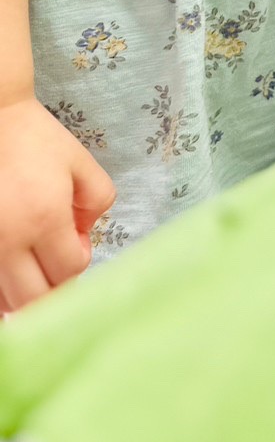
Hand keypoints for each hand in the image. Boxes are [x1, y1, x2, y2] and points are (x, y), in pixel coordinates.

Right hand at [0, 97, 115, 311]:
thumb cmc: (38, 141)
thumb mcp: (82, 164)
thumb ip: (98, 202)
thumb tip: (82, 237)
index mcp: (44, 218)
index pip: (68, 270)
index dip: (79, 260)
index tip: (77, 240)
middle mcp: (8, 240)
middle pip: (35, 298)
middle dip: (54, 284)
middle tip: (56, 259)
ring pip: (5, 300)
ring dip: (25, 291)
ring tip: (34, 263)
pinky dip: (2, 287)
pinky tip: (13, 267)